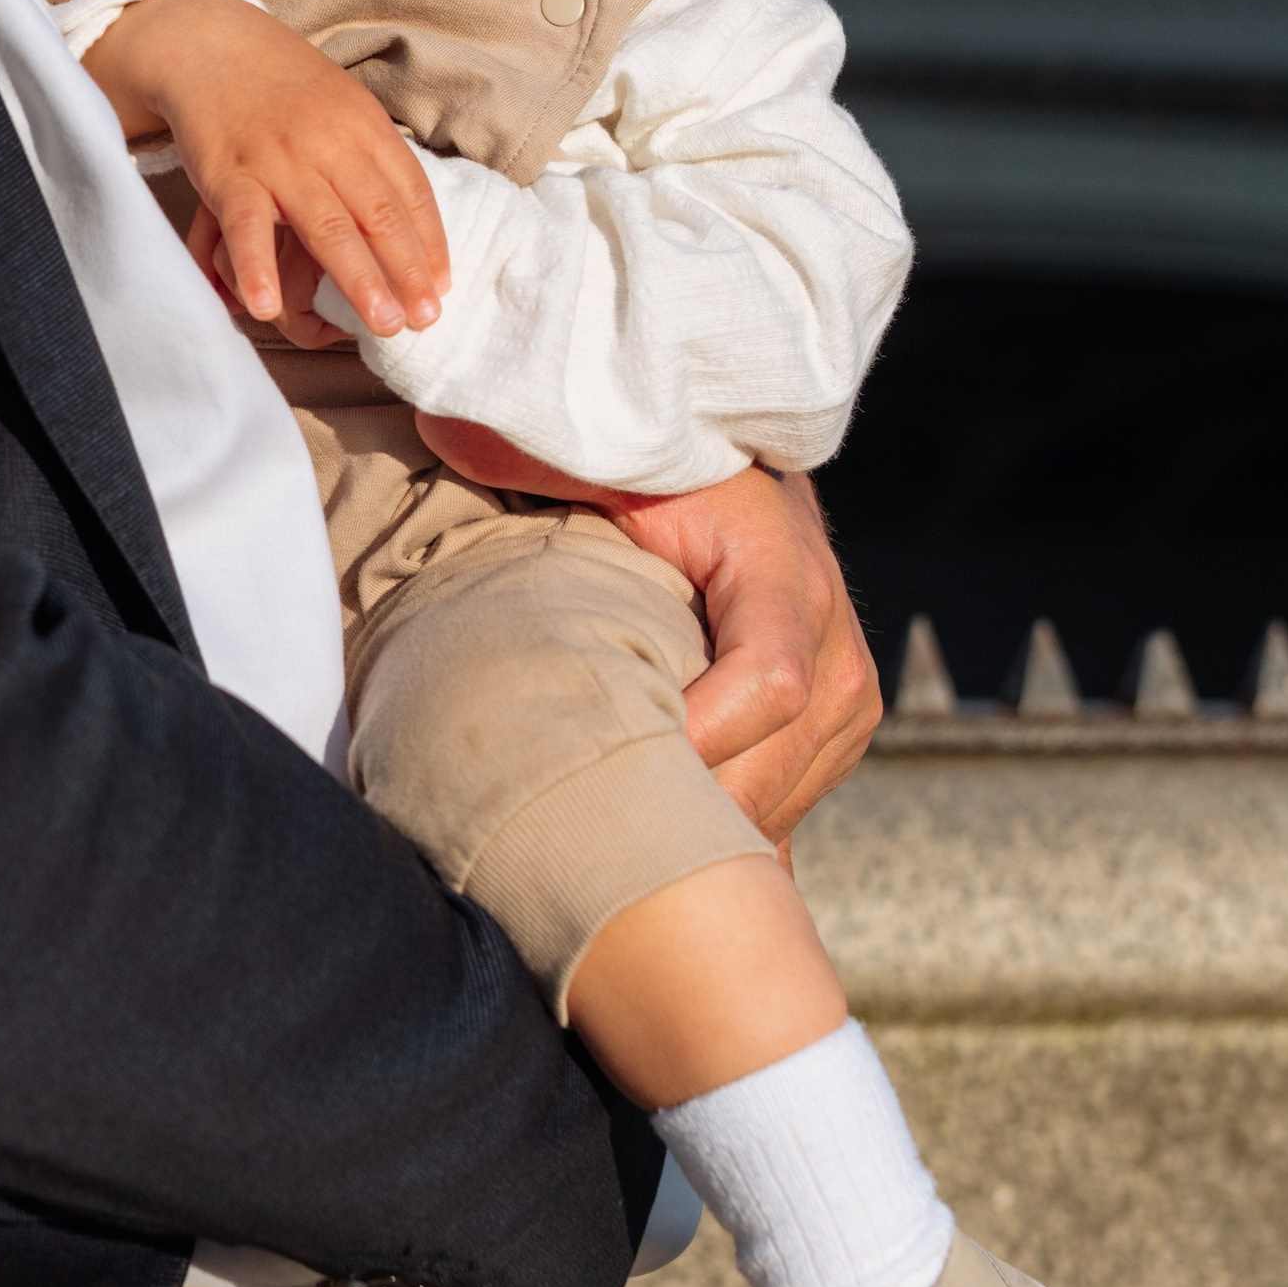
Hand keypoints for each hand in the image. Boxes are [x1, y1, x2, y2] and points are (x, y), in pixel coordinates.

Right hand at [83, 0, 446, 338]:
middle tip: (425, 320)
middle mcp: (328, 143)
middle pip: (378, 215)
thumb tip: (413, 223)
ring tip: (382, 324)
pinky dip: (258, 269)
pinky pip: (248, 228)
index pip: (411, 192)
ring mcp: (279, 161)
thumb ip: (375, 158)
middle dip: (406, 271)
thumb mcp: (344, 107)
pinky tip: (269, 308)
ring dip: (358, 280)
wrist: (212, 48)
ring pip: (326, 228)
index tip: (441, 288)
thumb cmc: (285, 89)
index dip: (430, 244)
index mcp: (364, 126)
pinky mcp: (230, 175)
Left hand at [412, 432, 877, 843]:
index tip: (616, 758)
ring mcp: (846, 692)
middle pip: (774, 762)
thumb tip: (441, 429)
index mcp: (783, 566)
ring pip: (781, 801)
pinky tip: (656, 857)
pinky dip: (719, 836)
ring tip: (609, 845)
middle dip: (684, 810)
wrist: (735, 486)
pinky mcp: (836, 732)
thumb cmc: (658, 481)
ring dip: (698, 831)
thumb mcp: (610, 463)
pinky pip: (786, 811)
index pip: (770, 680)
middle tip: (588, 833)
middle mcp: (833, 635)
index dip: (700, 735)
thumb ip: (533, 454)